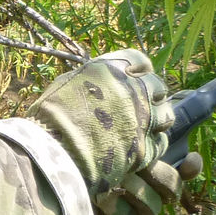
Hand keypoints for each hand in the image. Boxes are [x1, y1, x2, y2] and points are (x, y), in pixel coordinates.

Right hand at [27, 49, 175, 195]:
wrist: (52, 154)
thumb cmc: (49, 118)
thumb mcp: (65, 84)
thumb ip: (89, 79)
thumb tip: (96, 80)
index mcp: (111, 69)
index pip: (139, 60)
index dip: (139, 70)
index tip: (136, 78)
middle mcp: (132, 90)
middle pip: (157, 86)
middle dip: (151, 95)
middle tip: (141, 106)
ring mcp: (142, 119)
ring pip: (166, 114)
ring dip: (158, 119)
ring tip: (144, 127)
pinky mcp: (144, 148)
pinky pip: (160, 143)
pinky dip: (153, 144)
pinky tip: (140, 148)